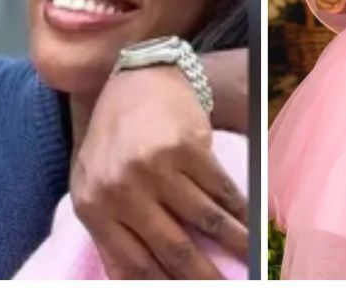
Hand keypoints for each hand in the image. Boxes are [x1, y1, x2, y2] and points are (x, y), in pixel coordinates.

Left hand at [70, 66, 248, 278]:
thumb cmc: (113, 136)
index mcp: (94, 207)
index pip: (135, 265)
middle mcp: (121, 190)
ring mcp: (155, 168)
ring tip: (251, 259)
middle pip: (174, 250)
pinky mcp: (187, 147)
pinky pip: (221, 189)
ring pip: (206, 221)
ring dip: (235, 244)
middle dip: (206, 277)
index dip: (168, 286)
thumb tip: (133, 281)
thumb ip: (107, 230)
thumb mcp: (92, 183)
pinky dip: (241, 210)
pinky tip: (253, 222)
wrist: (135, 78)